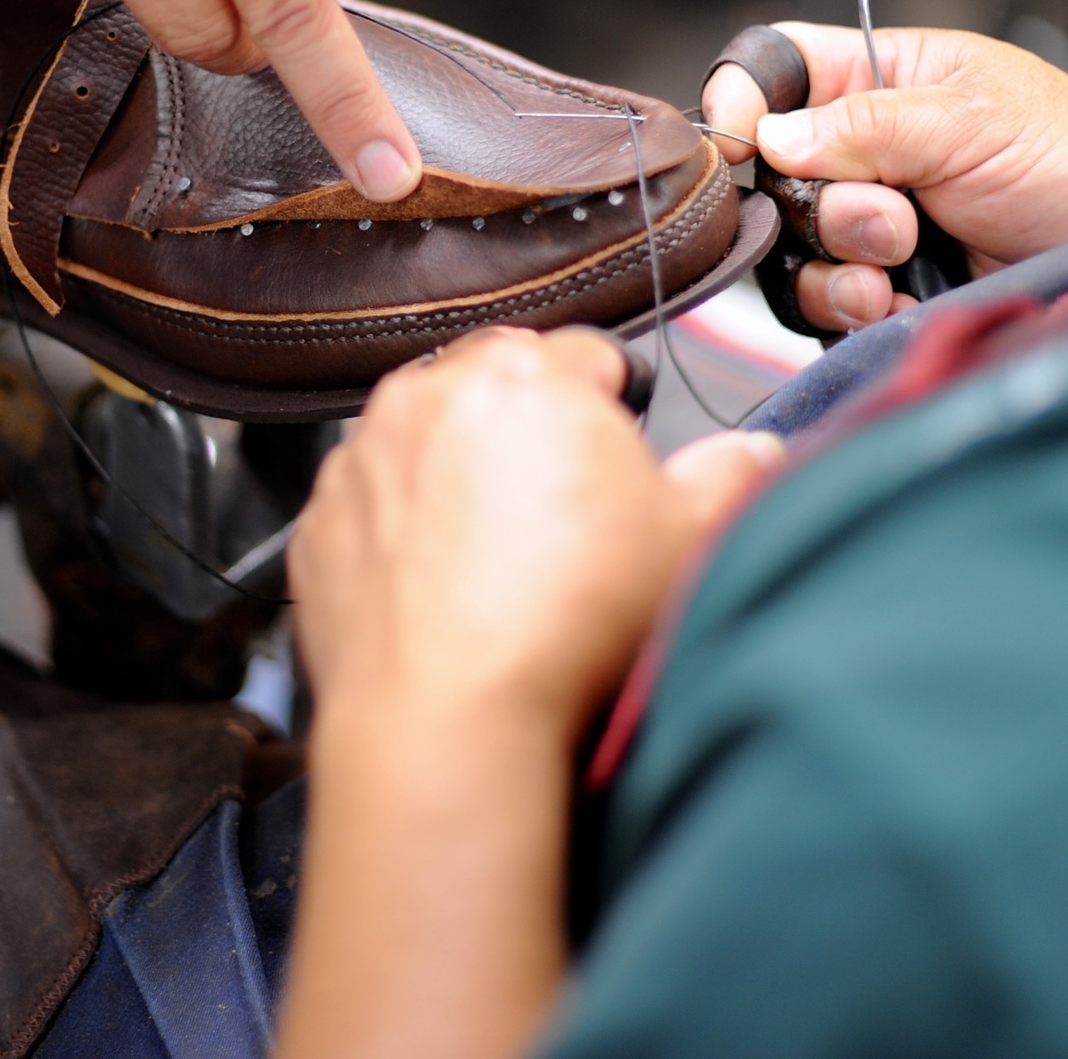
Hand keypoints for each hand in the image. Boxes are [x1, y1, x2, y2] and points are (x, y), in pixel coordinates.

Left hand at [290, 329, 786, 738]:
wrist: (448, 715)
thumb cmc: (567, 623)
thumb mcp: (687, 540)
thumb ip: (729, 475)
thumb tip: (749, 453)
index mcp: (529, 376)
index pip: (587, 352)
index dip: (612, 403)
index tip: (619, 451)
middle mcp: (432, 395)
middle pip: (494, 381)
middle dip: (528, 423)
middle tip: (561, 509)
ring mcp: (363, 457)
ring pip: (422, 436)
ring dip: (455, 469)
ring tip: (498, 554)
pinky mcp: (318, 522)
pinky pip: (369, 502)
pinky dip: (398, 527)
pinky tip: (440, 587)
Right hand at [704, 25, 1067, 331]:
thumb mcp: (969, 121)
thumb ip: (863, 125)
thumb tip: (769, 137)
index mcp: (881, 75)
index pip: (778, 68)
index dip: (746, 98)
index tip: (741, 141)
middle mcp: (863, 147)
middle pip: (772, 173)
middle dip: (822, 205)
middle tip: (893, 217)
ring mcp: (870, 221)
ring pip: (790, 246)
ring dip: (837, 264)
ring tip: (900, 267)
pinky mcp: (882, 285)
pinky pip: (820, 303)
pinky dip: (853, 309)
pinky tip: (900, 303)